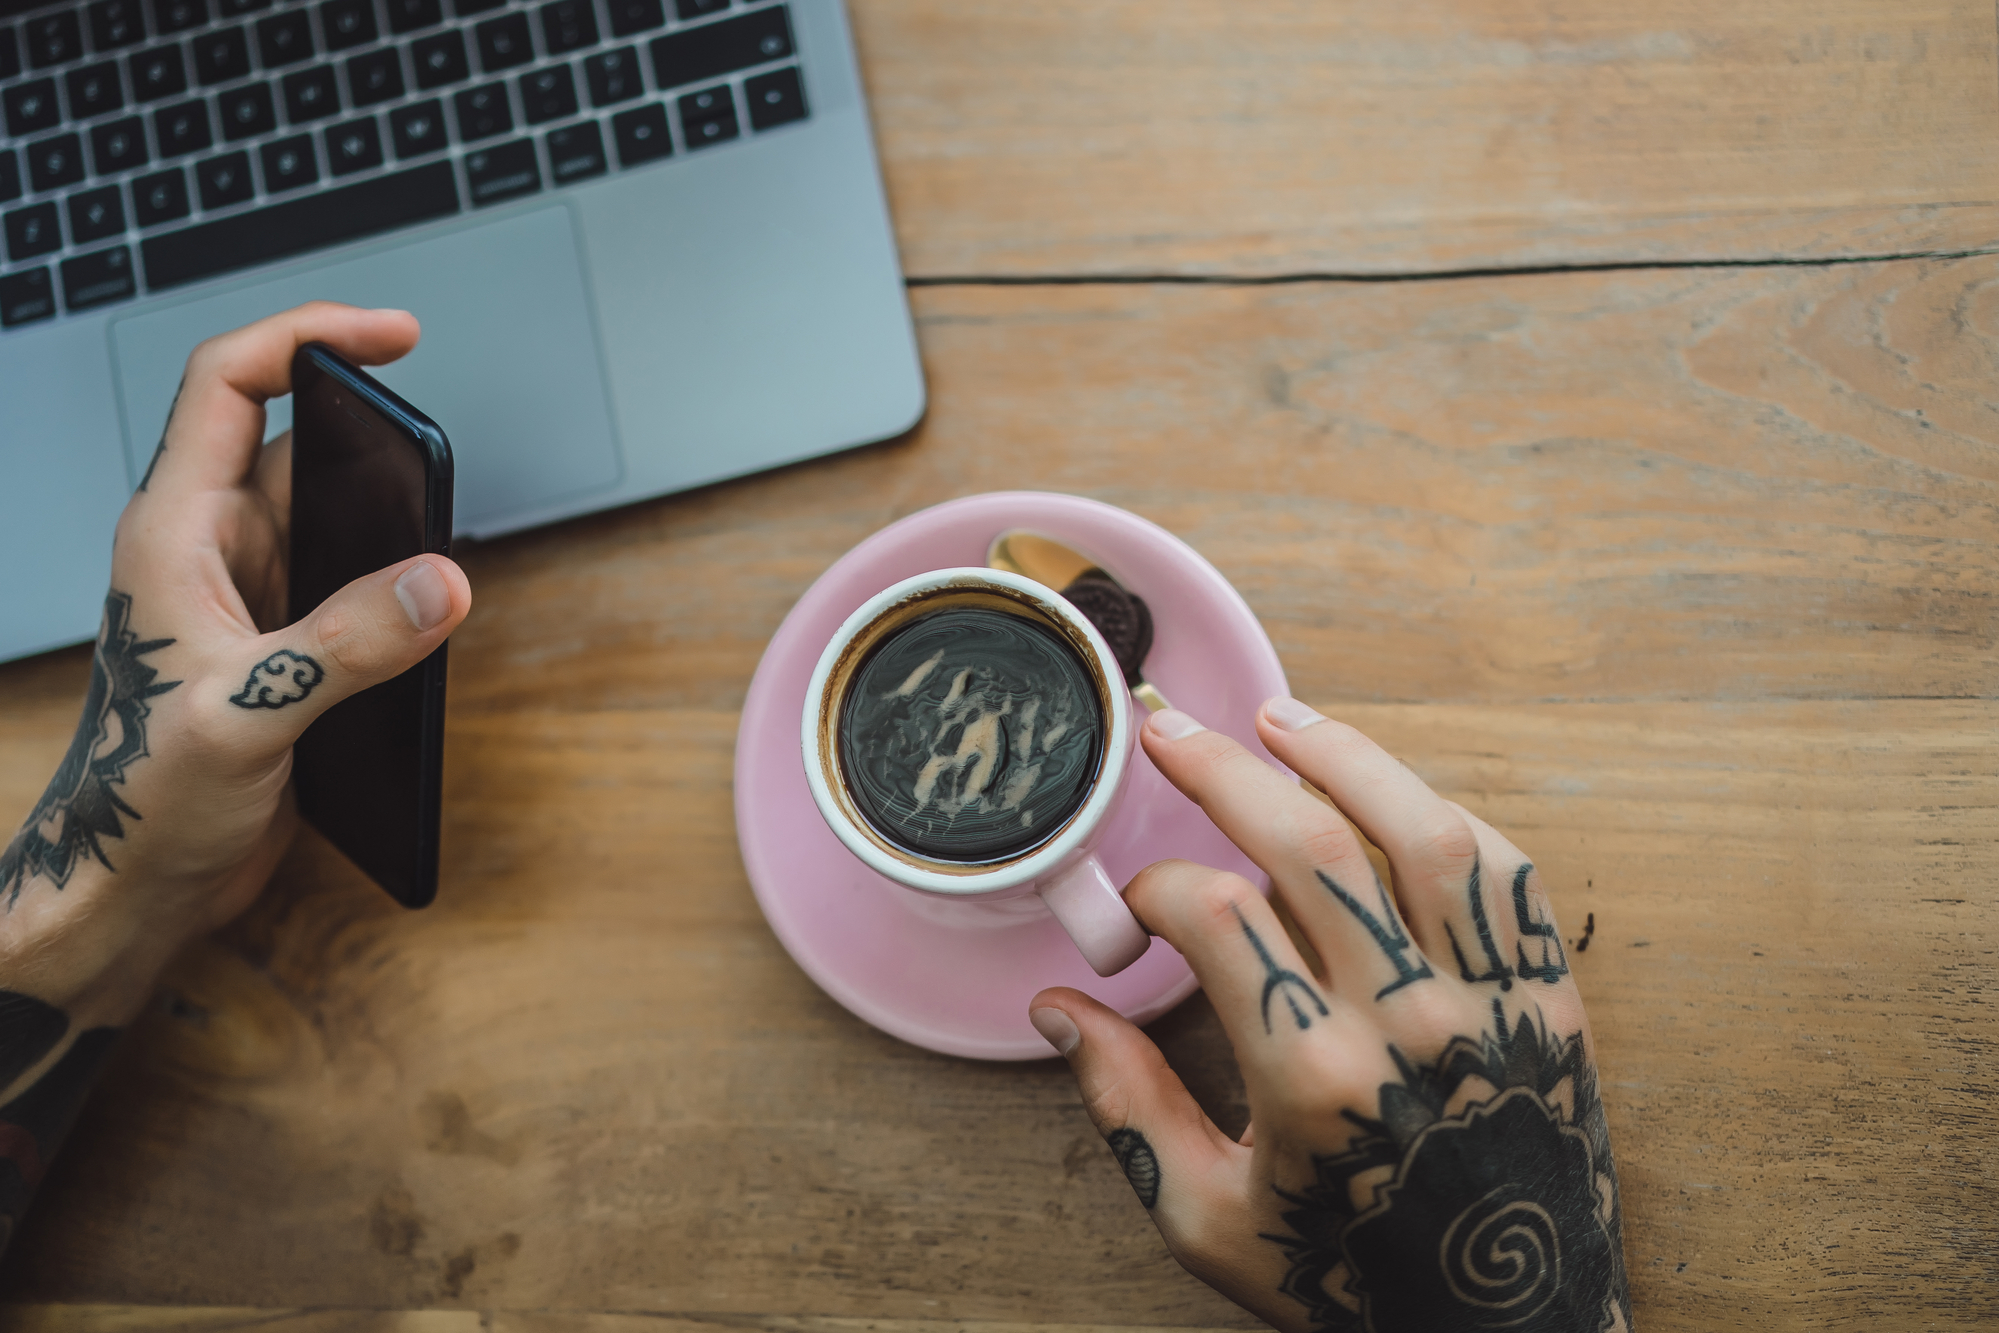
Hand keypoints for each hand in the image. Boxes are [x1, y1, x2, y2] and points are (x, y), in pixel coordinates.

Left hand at [0, 301, 471, 1023]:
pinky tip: (423, 619)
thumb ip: (347, 643)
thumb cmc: (140, 800)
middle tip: (438, 455)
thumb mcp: (245, 714)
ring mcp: (248, 597)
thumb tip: (441, 580)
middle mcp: (211, 550)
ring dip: (387, 524)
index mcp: (176, 533)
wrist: (127, 890)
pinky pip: (349, 584)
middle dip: (373, 441)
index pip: (233, 386)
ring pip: (331, 516)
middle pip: (298, 443)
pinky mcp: (280, 646)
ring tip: (434, 555)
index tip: (392, 337)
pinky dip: (393, 586)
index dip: (308, 336)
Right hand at [1029, 700, 1628, 1332]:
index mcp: (1311, 1078)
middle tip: (1168, 730)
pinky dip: (1443, 816)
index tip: (1139, 906)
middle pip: (1307, 843)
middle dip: (1222, 770)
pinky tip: (1391, 792)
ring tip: (1278, 717)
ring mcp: (1490, 1000)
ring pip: (1416, 831)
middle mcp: (1407, 1021)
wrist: (1511, 1328)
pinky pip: (1504, 875)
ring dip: (1343, 756)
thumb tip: (1058, 1011)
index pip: (1214, 916)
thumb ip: (1127, 1107)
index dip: (1156, 890)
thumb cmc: (1348, 1281)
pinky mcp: (1551, 1000)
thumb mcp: (1208, 1220)